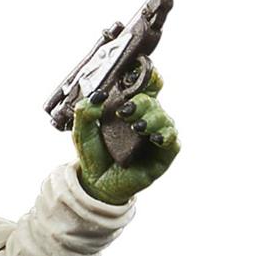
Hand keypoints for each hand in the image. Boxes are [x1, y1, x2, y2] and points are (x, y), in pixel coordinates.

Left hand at [73, 66, 179, 205]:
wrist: (96, 184)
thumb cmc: (94, 155)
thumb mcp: (83, 132)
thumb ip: (85, 112)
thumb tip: (96, 97)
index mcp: (131, 108)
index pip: (144, 86)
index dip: (145, 77)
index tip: (138, 71)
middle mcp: (147, 119)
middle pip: (153, 101)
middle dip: (141, 102)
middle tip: (125, 111)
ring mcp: (156, 136)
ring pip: (164, 118)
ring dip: (152, 118)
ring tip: (137, 126)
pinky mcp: (163, 155)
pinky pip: (172, 141)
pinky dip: (165, 136)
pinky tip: (154, 137)